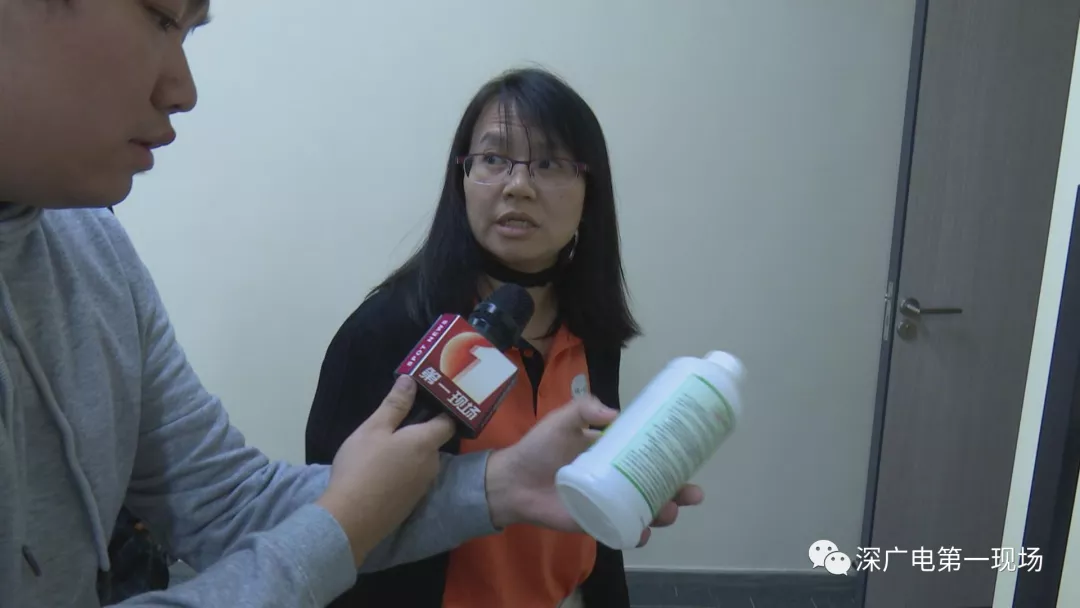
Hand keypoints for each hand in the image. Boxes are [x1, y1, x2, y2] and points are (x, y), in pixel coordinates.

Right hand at [316, 375, 454, 565]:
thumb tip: (411, 380)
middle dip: (418, 432)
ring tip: (383, 447)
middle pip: (433, 441)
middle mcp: (432, 464)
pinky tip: (381, 472)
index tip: (430, 399)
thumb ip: (395, 404)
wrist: (351, 519)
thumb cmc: (362, 467)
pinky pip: (412, 479)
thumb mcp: (373, 429)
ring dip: (409, 453)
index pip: (449, 421)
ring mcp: (423, 486)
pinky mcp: (412, 503)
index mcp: (426, 442)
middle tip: (395, 423)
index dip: (443, 409)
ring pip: (421, 461)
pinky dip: (402, 471)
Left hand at [484, 396, 704, 546]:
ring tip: (669, 511)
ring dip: (662, 512)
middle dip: (678, 491)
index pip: (649, 455)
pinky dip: (634, 534)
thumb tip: (616, 413)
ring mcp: (607, 502)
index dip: (672, 458)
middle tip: (692, 493)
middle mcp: (616, 478)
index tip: (691, 457)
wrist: (512, 480)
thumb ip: (585, 408)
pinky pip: (620, 530)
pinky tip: (641, 532)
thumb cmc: (539, 447)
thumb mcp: (563, 419)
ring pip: (644, 509)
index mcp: (613, 453)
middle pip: (655, 486)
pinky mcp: (594, 522)